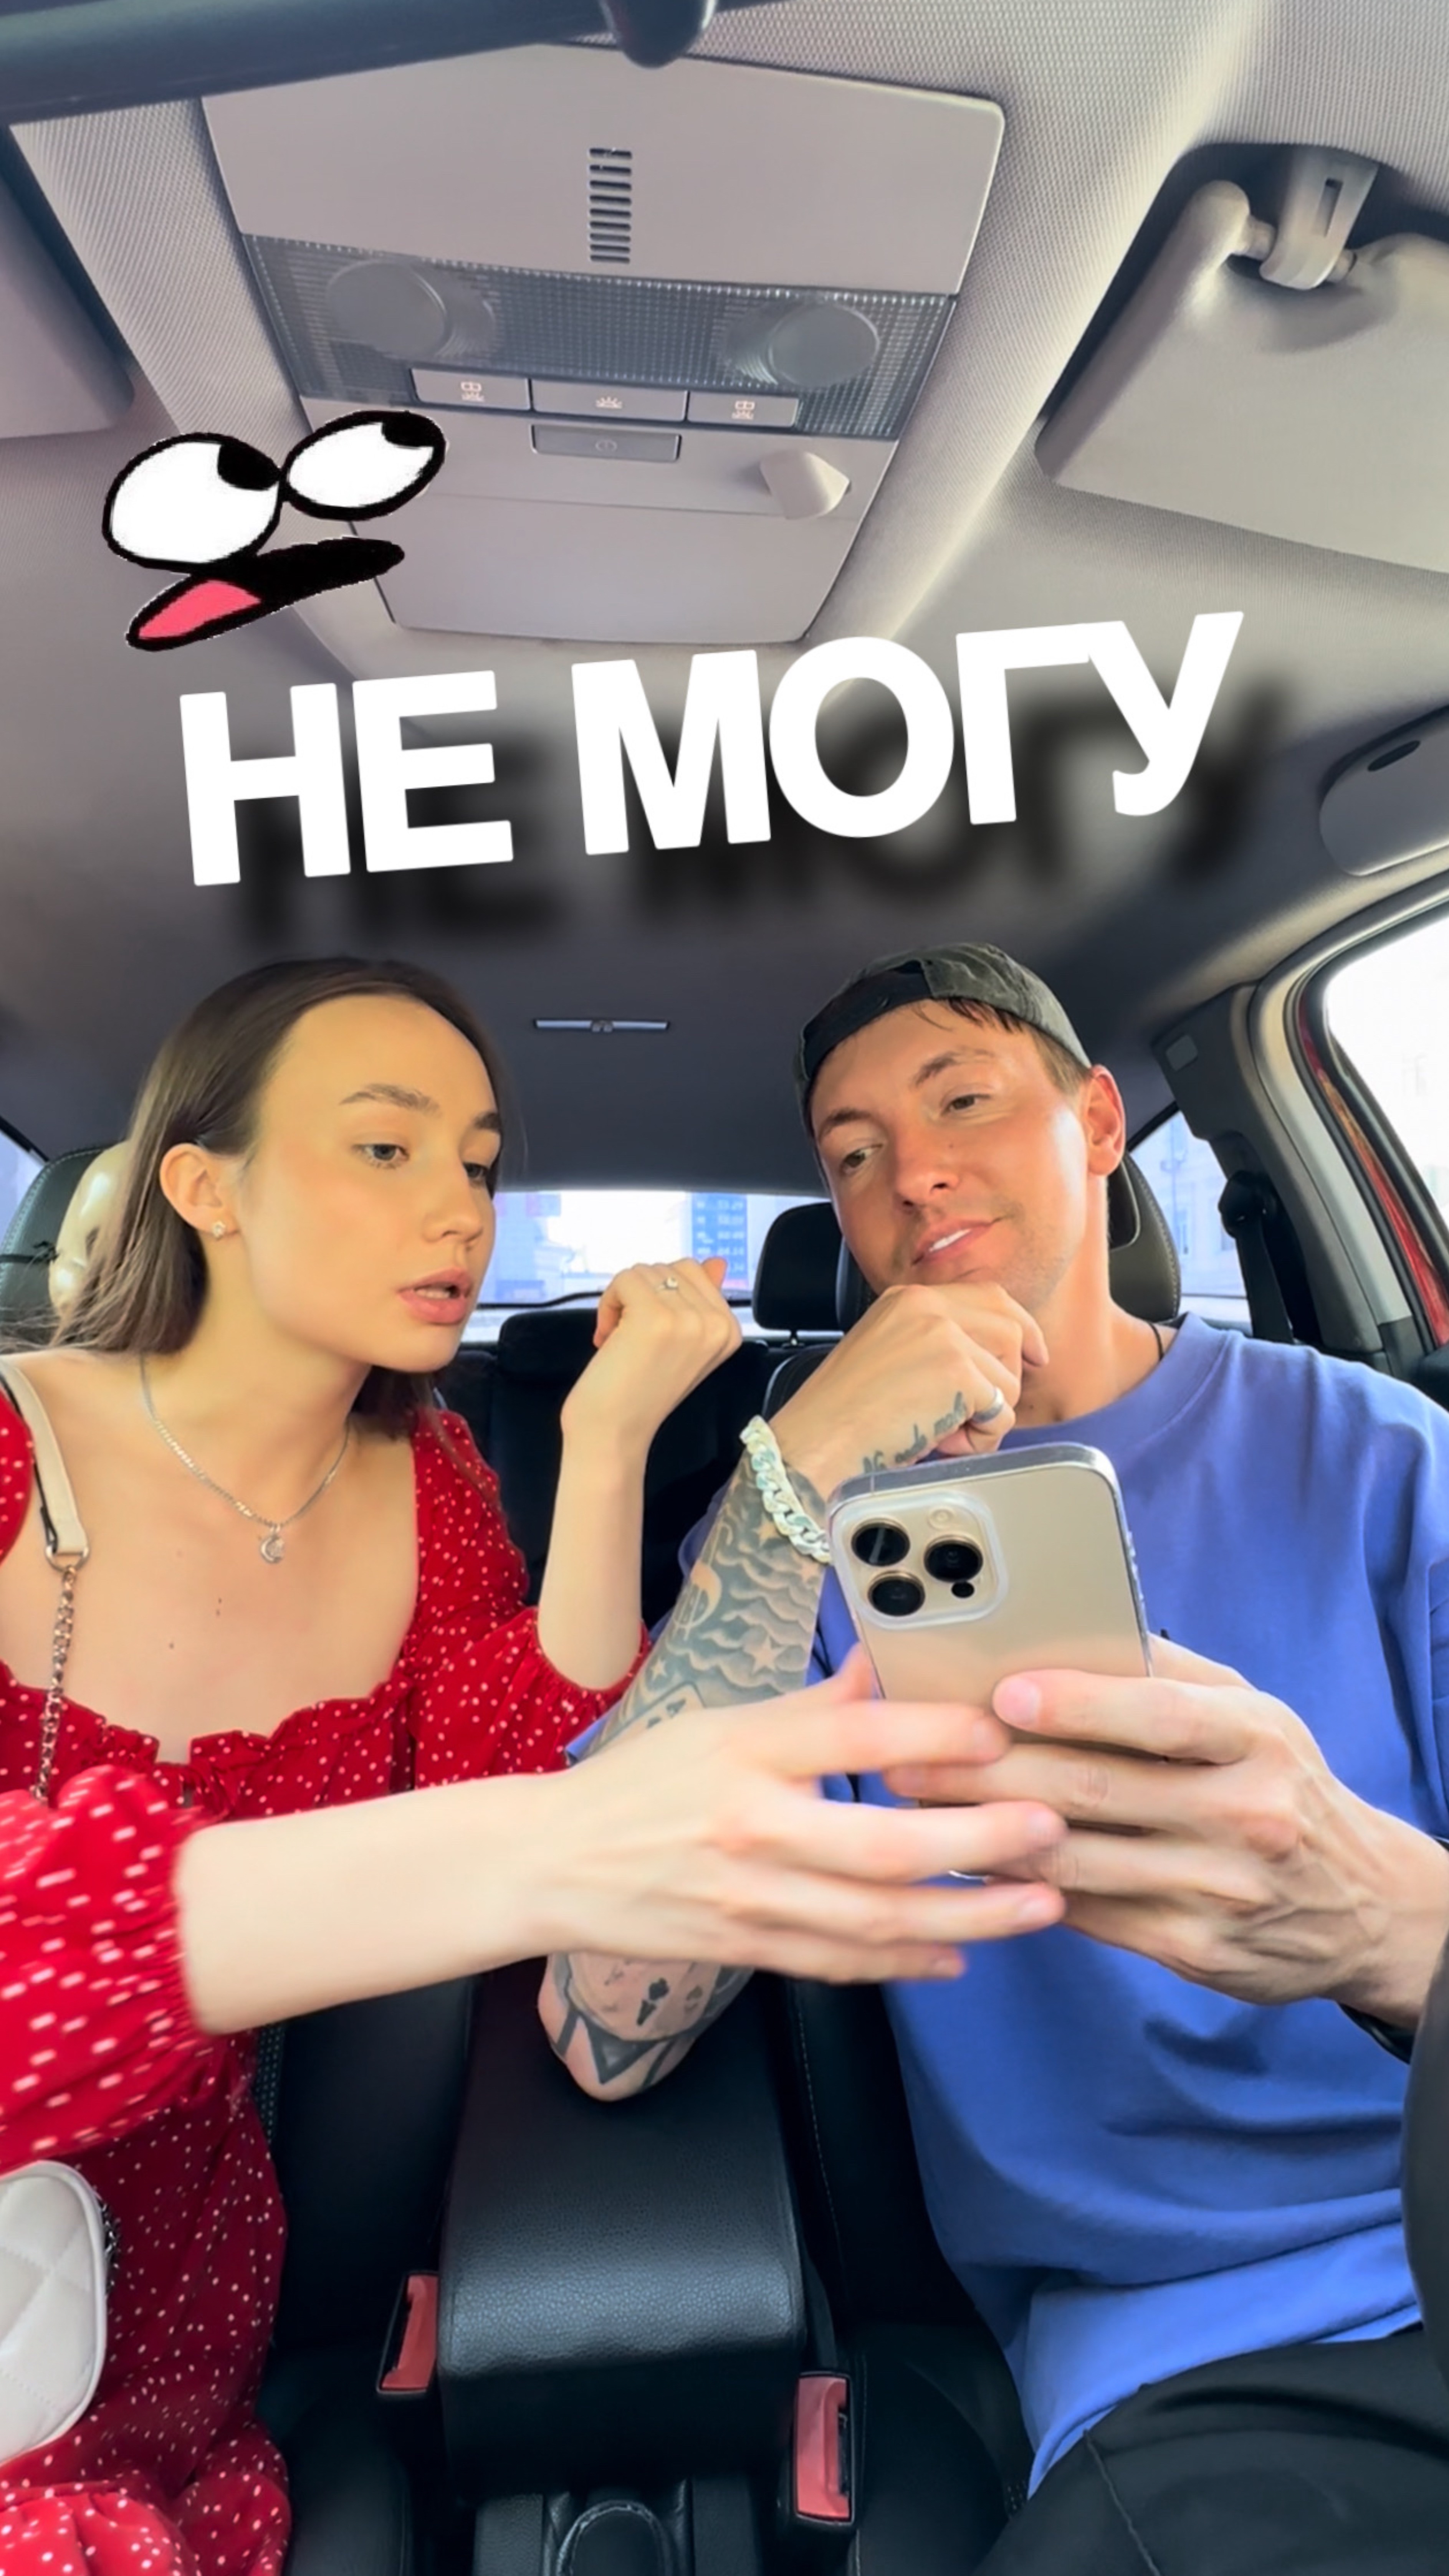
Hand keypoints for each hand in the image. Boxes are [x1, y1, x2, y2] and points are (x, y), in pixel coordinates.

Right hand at [540, 1650, 1066, 1982]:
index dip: (933, 1735)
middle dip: (979, 1841)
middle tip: (1051, 1826)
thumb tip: (889, 1660)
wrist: (555, 1864)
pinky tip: (961, 1954)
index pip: (853, 1737)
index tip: (999, 1732)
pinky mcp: (748, 1949)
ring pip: (878, 1918)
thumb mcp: (719, 1722)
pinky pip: (843, 1963)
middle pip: (884, 1844)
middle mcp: (753, 1826)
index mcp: (746, 1750)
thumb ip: (813, 1705)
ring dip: (970, 1914)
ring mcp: (752, 1898)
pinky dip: (907, 1963)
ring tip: (1042, 1902)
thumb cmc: (642, 1783)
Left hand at [561, 1256, 741, 1459]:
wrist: (614, 1433)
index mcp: (729, 1329)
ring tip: (620, 1340)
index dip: (660, 1296)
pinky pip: (624, 1279)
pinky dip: (607, 1303)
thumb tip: (718, 1262)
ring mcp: (689, 1319)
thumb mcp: (680, 1342)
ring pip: (644, 1271)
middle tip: (631, 1338)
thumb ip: (700, 1300)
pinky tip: (607, 1336)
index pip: (693, 1271)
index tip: (651, 1335)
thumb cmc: (640, 1392)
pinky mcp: (656, 1316)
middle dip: (641, 1295)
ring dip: (621, 1300)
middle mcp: (718, 1322)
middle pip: (669, 1267)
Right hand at [772, 1281, 1047, 1498]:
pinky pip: (1002, 1412)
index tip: (1035, 1353)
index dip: (1021, 1326)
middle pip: (1010, 1332)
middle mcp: (929, 1307)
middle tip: (975, 1415)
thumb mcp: (887, 1353)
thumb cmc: (842, 1415)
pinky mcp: (959, 1372)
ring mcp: (946, 1335)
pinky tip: (940, 1443)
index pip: (990, 1297)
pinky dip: (980, 1439)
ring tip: (941, 1433)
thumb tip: (988, 1362)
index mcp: (908, 1299)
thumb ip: (932, 1343)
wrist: (813, 1442)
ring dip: (986, 1416)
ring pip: (1010, 1378)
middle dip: (1006, 1379)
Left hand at [883, 1637, 1448, 2019]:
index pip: (1159, 1716)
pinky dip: (1019, 1887)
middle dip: (990, 1769)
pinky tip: (968, 1860)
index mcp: (1257, 1741)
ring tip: (916, 1803)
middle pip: (1097, 1790)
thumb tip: (1072, 1629)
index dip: (1077, 1704)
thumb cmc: (1282, 1784)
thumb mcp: (1253, 1714)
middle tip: (911, 1751)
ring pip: (1077, 1860)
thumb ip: (1169, 1674)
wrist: (1361, 1906)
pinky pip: (1086, 1915)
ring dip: (983, 1832)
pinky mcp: (1193, 1951)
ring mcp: (1218, 1890)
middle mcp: (1243, 1816)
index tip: (1002, 1693)